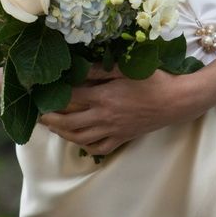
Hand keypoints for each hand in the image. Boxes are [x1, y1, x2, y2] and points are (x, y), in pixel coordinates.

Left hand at [39, 65, 189, 156]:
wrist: (176, 101)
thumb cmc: (152, 80)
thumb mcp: (125, 68)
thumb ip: (99, 70)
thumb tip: (77, 68)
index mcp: (103, 97)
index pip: (71, 98)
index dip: (54, 96)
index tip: (42, 92)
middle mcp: (104, 117)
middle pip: (69, 122)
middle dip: (51, 119)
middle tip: (39, 115)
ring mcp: (112, 131)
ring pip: (80, 138)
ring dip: (63, 134)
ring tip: (52, 127)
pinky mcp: (122, 138)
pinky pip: (98, 148)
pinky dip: (85, 147)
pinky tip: (79, 141)